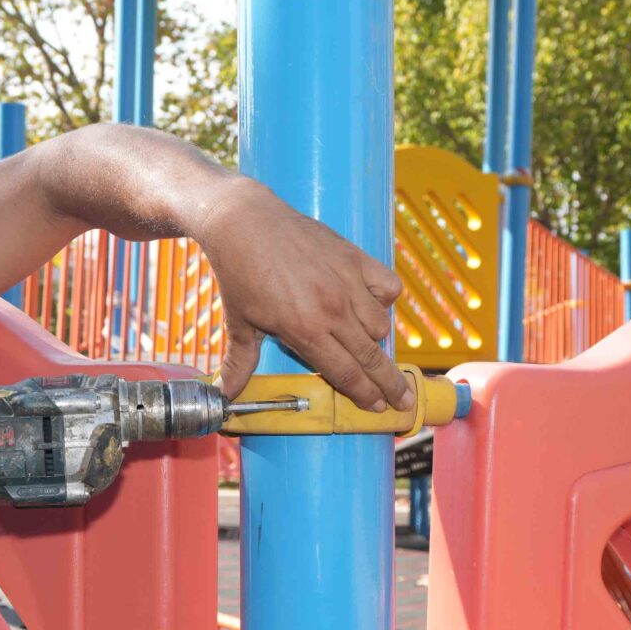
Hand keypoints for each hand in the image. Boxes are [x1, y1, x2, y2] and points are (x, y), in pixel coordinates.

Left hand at [202, 184, 410, 410]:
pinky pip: (387, 286)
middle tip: (403, 399)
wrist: (244, 222)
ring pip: (381, 325)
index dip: (365, 395)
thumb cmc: (240, 273)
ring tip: (369, 347)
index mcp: (305, 330)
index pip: (346, 373)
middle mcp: (332, 309)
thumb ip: (241, 362)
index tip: (379, 407)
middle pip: (371, 357)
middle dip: (389, 384)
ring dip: (378, 341)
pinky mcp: (354, 257)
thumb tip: (226, 394)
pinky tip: (373, 304)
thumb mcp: (239, 322)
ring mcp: (347, 281)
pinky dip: (385, 299)